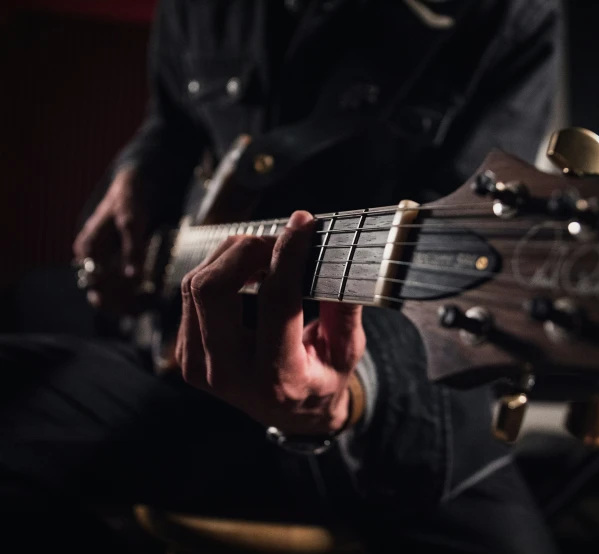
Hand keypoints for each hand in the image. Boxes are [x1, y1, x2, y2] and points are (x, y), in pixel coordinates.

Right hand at [73, 166, 150, 311]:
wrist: (132, 188)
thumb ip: (132, 249)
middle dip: (121, 304)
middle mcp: (91, 259)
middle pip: (100, 292)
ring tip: (148, 306)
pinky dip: (132, 294)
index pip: (96, 283)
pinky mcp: (114, 263)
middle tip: (144, 309)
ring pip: (110, 292)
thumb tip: (132, 277)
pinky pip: (120, 285)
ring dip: (127, 303)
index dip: (115, 297)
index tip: (136, 303)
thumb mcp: (131, 223)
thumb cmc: (128, 202)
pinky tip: (148, 297)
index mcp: (88, 248)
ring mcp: (102, 261)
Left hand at [175, 211, 365, 434]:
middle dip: (246, 250)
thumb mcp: (346, 352)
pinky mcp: (185, 353)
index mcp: (278, 378)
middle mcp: (230, 374)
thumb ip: (343, 310)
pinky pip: (190, 294)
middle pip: (212, 289)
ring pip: (195, 285)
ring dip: (231, 256)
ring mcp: (200, 366)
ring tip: (265, 255)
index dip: (289, 254)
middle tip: (278, 243)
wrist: (290, 415)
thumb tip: (338, 260)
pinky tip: (245, 271)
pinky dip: (217, 270)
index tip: (302, 224)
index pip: (276, 301)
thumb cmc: (322, 378)